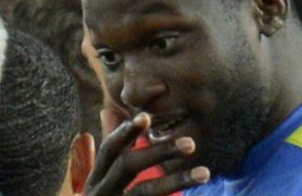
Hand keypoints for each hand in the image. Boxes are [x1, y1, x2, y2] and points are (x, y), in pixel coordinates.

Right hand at [85, 112, 210, 195]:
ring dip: (176, 179)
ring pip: (145, 192)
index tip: (146, 117)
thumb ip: (109, 158)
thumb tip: (112, 115)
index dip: (125, 132)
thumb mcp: (101, 186)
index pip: (109, 150)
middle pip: (127, 166)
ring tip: (205, 173)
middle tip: (191, 143)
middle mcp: (99, 195)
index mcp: (96, 182)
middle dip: (159, 151)